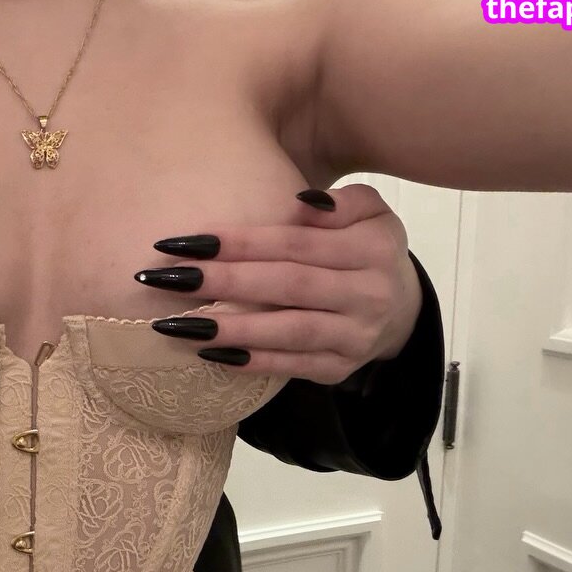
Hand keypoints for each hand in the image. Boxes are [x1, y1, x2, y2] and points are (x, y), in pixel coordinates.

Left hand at [134, 183, 421, 384]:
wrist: (401, 308)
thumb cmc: (366, 249)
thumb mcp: (369, 212)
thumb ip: (338, 203)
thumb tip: (299, 202)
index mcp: (372, 248)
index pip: (296, 243)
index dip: (242, 242)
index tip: (188, 242)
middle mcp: (368, 295)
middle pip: (287, 286)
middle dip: (225, 282)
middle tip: (170, 279)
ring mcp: (355, 337)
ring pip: (288, 332)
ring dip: (231, 329)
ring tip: (178, 324)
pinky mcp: (339, 369)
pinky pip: (291, 367)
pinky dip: (250, 362)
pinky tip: (209, 354)